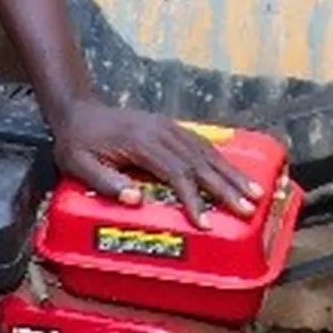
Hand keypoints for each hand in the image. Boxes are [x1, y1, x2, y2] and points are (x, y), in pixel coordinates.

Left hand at [52, 99, 262, 226]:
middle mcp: (161, 132)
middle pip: (200, 162)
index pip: (175, 173)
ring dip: (232, 173)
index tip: (205, 222)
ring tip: (254, 192)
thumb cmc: (77, 143)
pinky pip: (201, 143)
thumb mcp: (79, 165)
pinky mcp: (171, 127)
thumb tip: (135, 200)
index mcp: (141, 143)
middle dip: (226, 188)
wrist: (77, 110)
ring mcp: (168, 127)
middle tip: (248, 209)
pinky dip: (221, 159)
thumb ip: (106, 181)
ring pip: (207, 151)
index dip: (192, 199)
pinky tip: (234, 173)